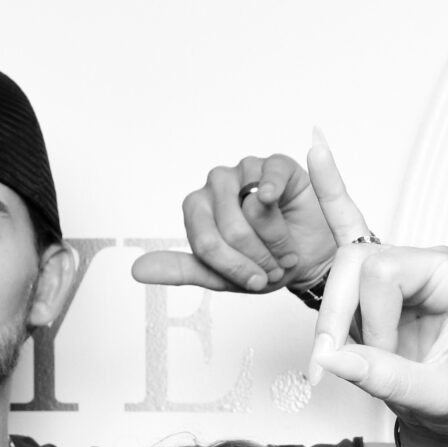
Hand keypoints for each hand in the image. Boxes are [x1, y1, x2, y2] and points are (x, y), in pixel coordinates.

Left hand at [133, 141, 355, 295]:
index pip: (205, 243)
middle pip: (229, 229)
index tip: (254, 281)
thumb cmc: (265, 264)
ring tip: (286, 249)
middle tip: (274, 267)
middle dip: (257, 258)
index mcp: (198, 211)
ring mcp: (245, 172)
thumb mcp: (220, 276)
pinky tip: (276, 201)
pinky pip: (268, 175)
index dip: (234, 267)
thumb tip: (137, 271)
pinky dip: (272, 191)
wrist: (310, 259)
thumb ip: (181, 270)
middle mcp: (216, 187)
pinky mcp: (275, 165)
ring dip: (275, 240)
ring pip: (252, 210)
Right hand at [305, 113, 447, 446]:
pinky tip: (315, 147)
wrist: (444, 418)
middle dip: (360, 326)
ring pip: (347, 269)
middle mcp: (437, 263)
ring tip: (342, 361)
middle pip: (377, 269)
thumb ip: (389, 380)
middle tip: (365, 369)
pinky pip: (346, 222)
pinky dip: (330, 188)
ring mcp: (402, 264)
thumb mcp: (436, 401)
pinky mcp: (373, 271)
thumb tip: (335, 356)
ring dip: (336, 320)